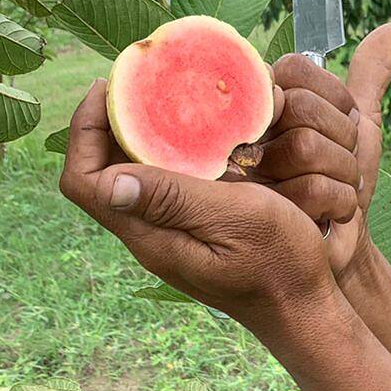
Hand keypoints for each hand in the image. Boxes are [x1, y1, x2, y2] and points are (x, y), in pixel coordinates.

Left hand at [59, 80, 335, 331]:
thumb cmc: (280, 264)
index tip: (111, 86)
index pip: (85, 181)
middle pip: (101, 172)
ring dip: (141, 133)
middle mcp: (150, 234)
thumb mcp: (236, 219)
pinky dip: (172, 150)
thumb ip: (175, 199)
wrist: (306, 308)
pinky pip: (164, 183)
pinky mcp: (193, 230)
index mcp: (151, 234)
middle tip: (140, 81)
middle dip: (109, 122)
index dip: (85, 129)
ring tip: (167, 97)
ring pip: (132, 176)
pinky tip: (200, 132)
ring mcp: (171, 234)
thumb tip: (109, 181)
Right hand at [238, 23, 390, 275]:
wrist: (342, 244)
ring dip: (340, 175)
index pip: (296, 69)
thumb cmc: (340, 182)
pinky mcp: (247, 212)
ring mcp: (237, 171)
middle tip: (335, 163)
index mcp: (263, 100)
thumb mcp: (359, 123)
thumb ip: (370, 74)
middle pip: (301, 108)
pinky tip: (328, 214)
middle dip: (341, 141)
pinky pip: (310, 189)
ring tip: (330, 189)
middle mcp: (239, 130)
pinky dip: (339, 203)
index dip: (333, 100)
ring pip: (305, 148)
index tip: (338, 126)